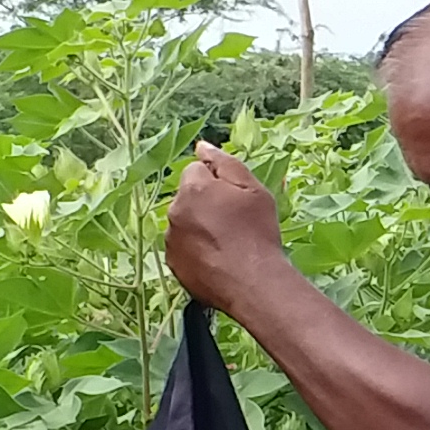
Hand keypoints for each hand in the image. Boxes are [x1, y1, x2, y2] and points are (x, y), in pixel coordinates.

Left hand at [163, 141, 291, 310]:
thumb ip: (225, 162)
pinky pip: (183, 248)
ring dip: (199, 226)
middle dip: (205, 203)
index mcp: (192, 188)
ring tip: (227, 243)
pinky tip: (218, 259)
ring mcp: (171, 240)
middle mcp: (174, 211)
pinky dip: (196, 250)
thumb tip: (202, 146)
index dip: (218, 182)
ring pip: (184, 222)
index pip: (196, 170)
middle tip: (234, 222)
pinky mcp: (173, 265)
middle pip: (188, 197)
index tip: (236, 199)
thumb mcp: (253, 190)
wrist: (253, 283)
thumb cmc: (257, 233)